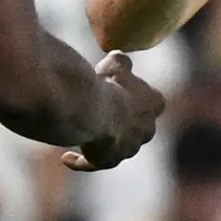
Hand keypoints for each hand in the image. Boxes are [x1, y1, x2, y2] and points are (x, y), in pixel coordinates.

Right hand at [64, 51, 166, 171]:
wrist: (93, 109)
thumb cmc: (107, 83)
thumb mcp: (115, 63)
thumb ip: (120, 61)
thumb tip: (118, 57)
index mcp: (155, 103)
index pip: (151, 101)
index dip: (133, 95)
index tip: (119, 91)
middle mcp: (146, 130)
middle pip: (136, 128)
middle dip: (122, 122)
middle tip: (103, 113)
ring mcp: (129, 148)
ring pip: (116, 146)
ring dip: (102, 140)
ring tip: (84, 135)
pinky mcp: (109, 161)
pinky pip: (94, 163)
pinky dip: (80, 161)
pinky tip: (66, 158)